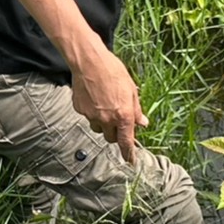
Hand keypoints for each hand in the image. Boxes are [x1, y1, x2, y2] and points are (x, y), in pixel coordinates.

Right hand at [70, 43, 146, 161]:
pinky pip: (88, 117)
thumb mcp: (131, 90)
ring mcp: (92, 116)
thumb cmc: (113, 72)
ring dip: (103, 123)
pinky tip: (94, 97)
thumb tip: (142, 123)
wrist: (89, 61)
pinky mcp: (80, 110)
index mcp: (123, 115)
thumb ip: (136, 110)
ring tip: (104, 104)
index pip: (126, 142)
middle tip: (117, 119)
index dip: (129, 154)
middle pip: (111, 138)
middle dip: (115, 133)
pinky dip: (92, 112)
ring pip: (98, 128)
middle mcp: (107, 120)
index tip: (131, 161)